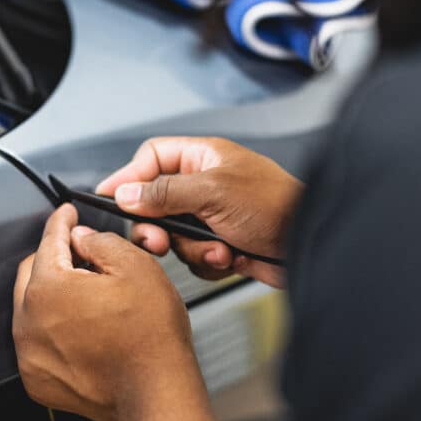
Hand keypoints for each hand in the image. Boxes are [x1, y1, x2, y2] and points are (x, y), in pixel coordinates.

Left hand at [13, 205, 224, 420]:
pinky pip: (37, 340)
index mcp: (48, 289)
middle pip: (32, 272)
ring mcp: (30, 354)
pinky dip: (52, 327)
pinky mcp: (38, 379)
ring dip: (52, 292)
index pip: (48, 241)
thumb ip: (101, 241)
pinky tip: (82, 325)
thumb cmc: (150, 337)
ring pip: (31, 306)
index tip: (67, 214)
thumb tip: (82, 238)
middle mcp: (29, 322)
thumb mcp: (135, 266)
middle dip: (54, 256)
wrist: (156, 393)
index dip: (61, 221)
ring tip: (88, 293)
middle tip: (81, 251)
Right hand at [97, 137, 302, 287]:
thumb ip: (164, 192)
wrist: (311, 248)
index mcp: (203, 158)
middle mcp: (204, 185)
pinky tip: (230, 258)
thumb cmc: (275, 206)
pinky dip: (207, 262)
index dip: (129, 177)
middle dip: (157, 226)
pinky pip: (193, 256)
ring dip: (191, 248)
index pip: (151, 159)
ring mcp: (212, 216)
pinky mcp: (220, 244)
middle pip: (155, 202)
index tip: (109, 197)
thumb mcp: (213, 193)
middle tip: (158, 240)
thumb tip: (125, 193)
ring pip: (173, 235)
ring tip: (216, 249)